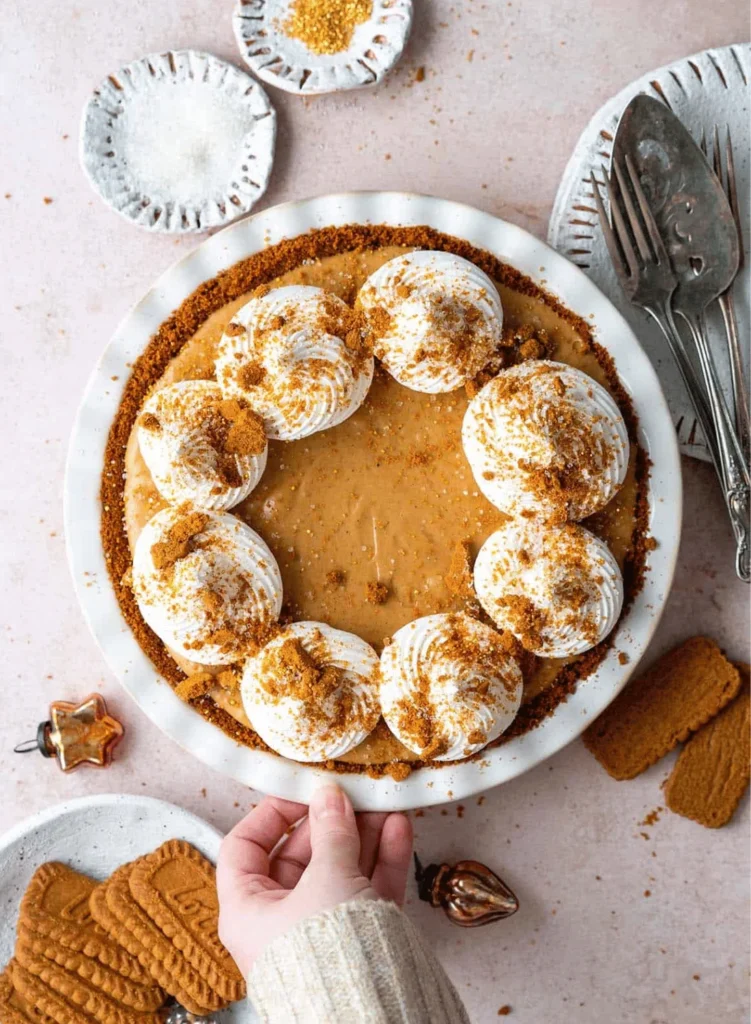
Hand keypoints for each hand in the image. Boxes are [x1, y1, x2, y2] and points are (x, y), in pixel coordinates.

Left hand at [217, 784, 412, 974]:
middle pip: (301, 854)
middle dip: (331, 820)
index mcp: (250, 909)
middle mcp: (282, 919)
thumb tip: (328, 796)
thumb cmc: (328, 953)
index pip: (245, 848)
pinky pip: (368, 889)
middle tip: (354, 793)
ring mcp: (323, 928)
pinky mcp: (360, 937)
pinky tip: (398, 828)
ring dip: (364, 833)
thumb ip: (331, 832)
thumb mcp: (326, 879)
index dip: (271, 814)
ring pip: (341, 867)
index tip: (302, 791)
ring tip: (384, 803)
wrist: (373, 1014)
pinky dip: (383, 858)